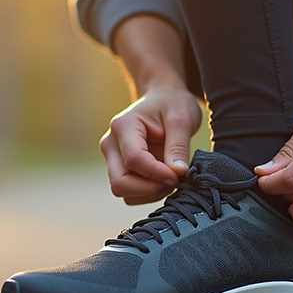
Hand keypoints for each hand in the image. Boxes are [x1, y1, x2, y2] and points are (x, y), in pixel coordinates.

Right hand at [100, 87, 201, 204]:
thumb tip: (178, 173)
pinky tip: (162, 179)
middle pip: (120, 182)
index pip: (134, 160)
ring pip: (124, 192)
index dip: (158, 173)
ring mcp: (112, 158)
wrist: (162, 99)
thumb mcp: (182, 119)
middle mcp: (111, 144)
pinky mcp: (119, 169)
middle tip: (174, 178)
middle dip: (150, 188)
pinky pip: (129, 193)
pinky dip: (147, 193)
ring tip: (170, 177)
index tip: (178, 173)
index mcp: (123, 126)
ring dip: (150, 192)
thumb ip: (179, 147)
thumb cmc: (171, 104)